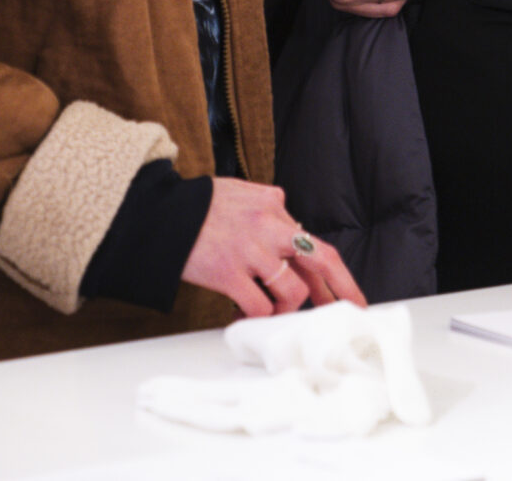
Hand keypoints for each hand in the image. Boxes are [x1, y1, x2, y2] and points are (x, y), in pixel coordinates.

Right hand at [182, 177, 366, 317]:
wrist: (159, 214)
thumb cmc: (197, 207)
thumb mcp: (239, 195)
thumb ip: (268, 211)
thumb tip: (293, 232)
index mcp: (273, 205)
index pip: (313, 241)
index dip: (332, 272)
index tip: (344, 292)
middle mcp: (269, 225)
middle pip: (321, 259)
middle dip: (342, 288)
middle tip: (352, 310)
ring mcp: (250, 250)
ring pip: (292, 290)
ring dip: (285, 308)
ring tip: (270, 310)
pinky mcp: (229, 272)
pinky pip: (259, 306)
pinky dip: (257, 316)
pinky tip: (244, 315)